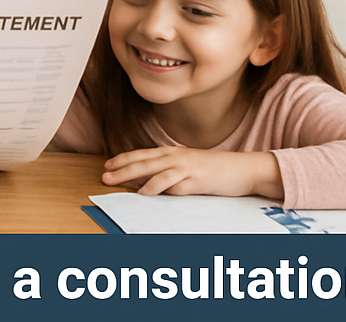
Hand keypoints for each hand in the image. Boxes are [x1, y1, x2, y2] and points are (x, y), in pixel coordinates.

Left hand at [102, 146, 283, 198]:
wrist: (241, 169)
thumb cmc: (213, 170)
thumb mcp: (187, 168)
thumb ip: (168, 173)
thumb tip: (147, 183)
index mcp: (172, 152)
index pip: (143, 155)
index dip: (124, 159)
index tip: (107, 164)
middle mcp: (176, 156)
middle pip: (143, 161)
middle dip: (122, 168)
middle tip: (104, 175)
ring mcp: (186, 167)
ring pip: (155, 170)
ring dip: (134, 177)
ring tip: (117, 183)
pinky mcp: (196, 179)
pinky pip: (174, 184)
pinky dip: (159, 187)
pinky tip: (147, 192)